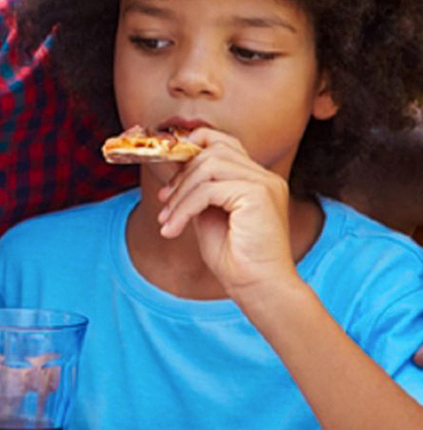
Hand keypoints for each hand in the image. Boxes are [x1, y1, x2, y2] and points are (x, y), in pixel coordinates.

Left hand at [156, 127, 298, 303]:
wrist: (259, 287)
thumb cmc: (236, 259)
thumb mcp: (210, 216)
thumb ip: (200, 192)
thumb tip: (176, 176)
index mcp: (256, 179)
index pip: (222, 141)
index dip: (190, 151)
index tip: (169, 182)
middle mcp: (264, 176)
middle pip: (212, 150)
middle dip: (180, 176)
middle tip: (164, 204)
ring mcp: (264, 183)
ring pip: (207, 167)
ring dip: (180, 194)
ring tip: (167, 221)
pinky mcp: (258, 194)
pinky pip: (208, 190)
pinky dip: (184, 208)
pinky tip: (174, 229)